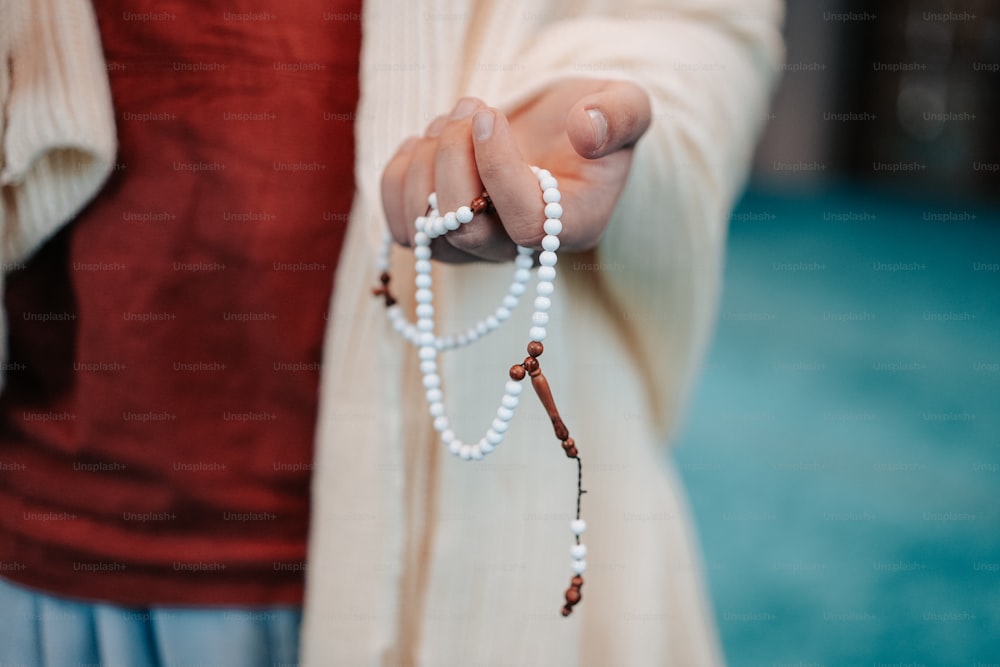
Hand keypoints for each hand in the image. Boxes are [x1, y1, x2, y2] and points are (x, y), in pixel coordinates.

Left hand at [380, 79, 651, 261]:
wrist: (558, 132)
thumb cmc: (593, 121)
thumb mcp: (626, 105)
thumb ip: (620, 115)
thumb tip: (586, 130)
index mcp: (574, 224)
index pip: (526, 222)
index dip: (498, 168)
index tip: (487, 114)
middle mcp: (520, 249)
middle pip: (465, 232)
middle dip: (453, 158)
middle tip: (470, 107)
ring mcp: (475, 247)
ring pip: (424, 231)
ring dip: (425, 162)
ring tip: (453, 119)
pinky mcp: (440, 236)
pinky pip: (400, 223)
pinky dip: (399, 175)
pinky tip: (426, 141)